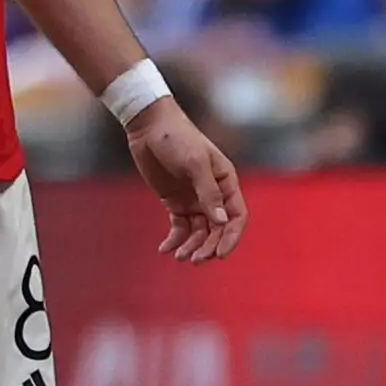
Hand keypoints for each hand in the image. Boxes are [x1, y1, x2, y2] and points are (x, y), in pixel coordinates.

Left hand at [127, 98, 245, 261]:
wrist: (148, 126)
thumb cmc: (177, 138)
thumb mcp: (195, 163)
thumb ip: (208, 192)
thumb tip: (221, 221)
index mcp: (226, 182)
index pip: (237, 216)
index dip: (231, 237)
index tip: (221, 254)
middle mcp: (213, 193)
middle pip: (217, 229)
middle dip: (208, 246)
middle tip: (194, 259)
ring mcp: (193, 199)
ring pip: (198, 231)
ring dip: (191, 246)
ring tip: (178, 256)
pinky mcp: (174, 201)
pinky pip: (179, 227)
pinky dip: (174, 240)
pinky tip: (165, 249)